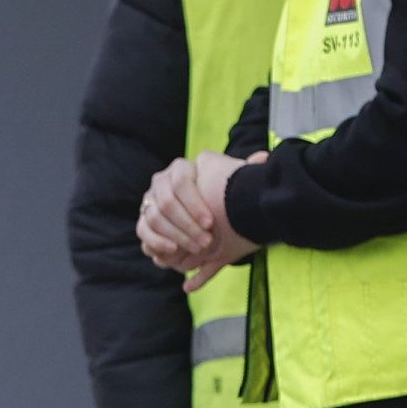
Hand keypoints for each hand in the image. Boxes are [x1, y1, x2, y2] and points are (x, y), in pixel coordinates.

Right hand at [137, 155, 256, 290]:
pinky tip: (173, 251)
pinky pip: (143, 231)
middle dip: (187, 225)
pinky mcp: (144, 221)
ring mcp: (148, 201)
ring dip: (176, 236)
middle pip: (166, 203)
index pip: (181, 183)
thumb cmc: (221, 196)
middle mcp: (160, 182)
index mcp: (180, 169)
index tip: (211, 223)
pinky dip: (157, 242)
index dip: (194, 205)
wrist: (207, 213)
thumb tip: (263, 156)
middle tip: (206, 242)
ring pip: (154, 218)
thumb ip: (245, 170)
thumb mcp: (234, 182)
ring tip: (197, 249)